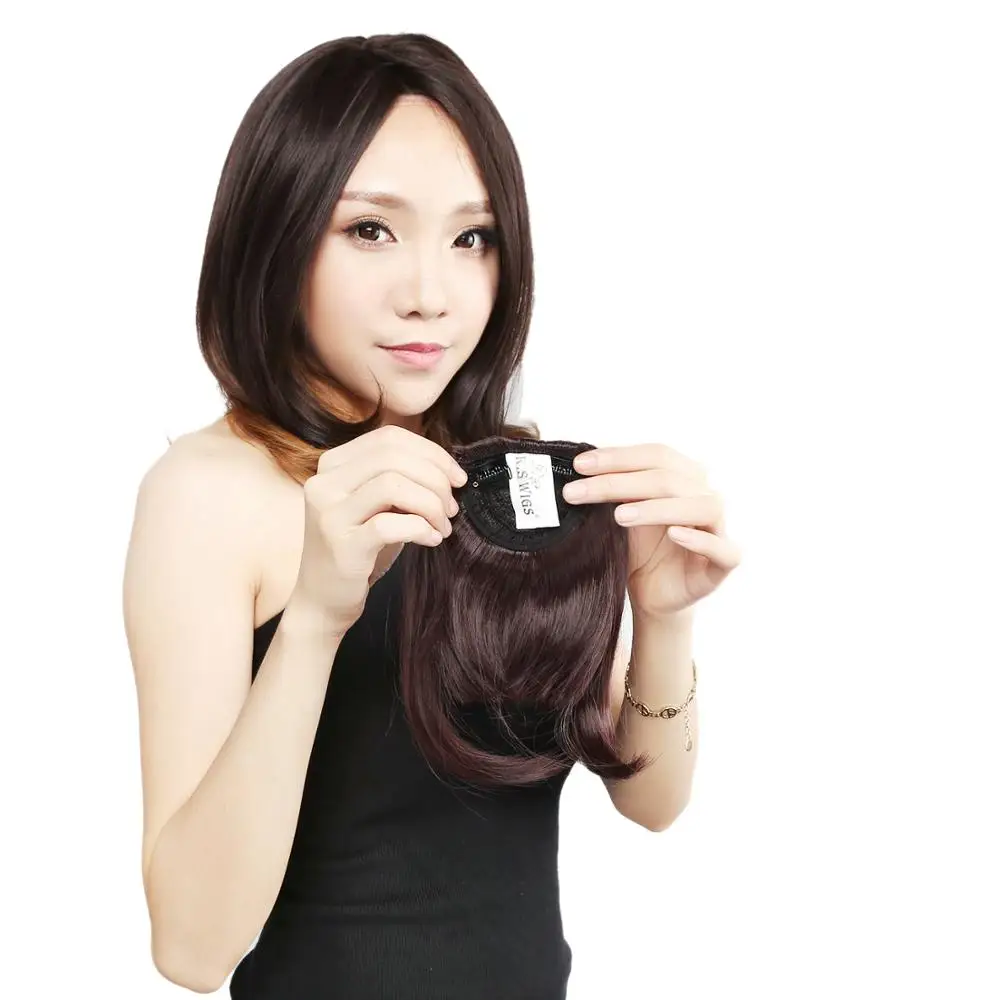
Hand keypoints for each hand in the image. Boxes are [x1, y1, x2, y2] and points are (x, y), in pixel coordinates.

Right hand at [289, 425, 466, 635]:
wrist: (322, 600)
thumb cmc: (358, 548)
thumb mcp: (375, 504)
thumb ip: (398, 478)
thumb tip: (447, 468)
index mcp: (333, 464)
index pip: (389, 437)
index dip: (431, 452)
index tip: (456, 477)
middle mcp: (324, 483)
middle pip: (394, 457)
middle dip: (436, 479)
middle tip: (452, 506)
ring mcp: (329, 514)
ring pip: (393, 485)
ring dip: (431, 505)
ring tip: (443, 526)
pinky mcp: (341, 546)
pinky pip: (391, 525)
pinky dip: (421, 529)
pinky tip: (432, 540)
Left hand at [562, 443, 740, 619]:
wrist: (653, 595)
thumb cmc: (642, 549)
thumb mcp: (623, 513)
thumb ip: (614, 489)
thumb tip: (579, 466)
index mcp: (684, 477)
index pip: (656, 455)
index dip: (618, 456)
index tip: (579, 465)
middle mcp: (704, 496)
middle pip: (669, 478)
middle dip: (619, 483)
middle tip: (578, 491)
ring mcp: (719, 528)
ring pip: (700, 506)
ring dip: (657, 508)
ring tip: (619, 516)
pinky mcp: (725, 563)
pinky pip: (723, 549)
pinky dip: (699, 540)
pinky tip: (674, 535)